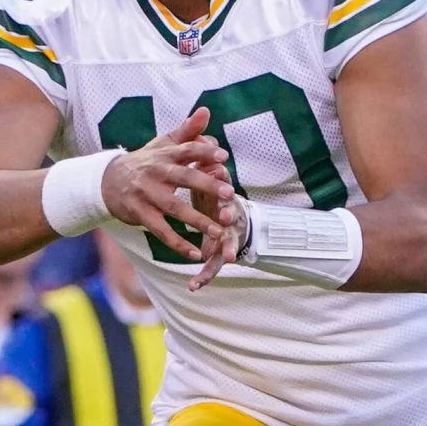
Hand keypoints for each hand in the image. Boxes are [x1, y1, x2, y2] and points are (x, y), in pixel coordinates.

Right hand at [100, 107, 231, 262]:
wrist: (107, 181)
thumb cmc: (145, 162)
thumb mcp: (162, 144)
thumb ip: (187, 131)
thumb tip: (206, 110)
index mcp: (165, 155)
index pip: (186, 150)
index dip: (204, 152)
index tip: (223, 157)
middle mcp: (156, 173)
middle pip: (183, 178)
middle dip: (206, 185)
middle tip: (229, 192)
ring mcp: (146, 194)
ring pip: (173, 208)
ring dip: (197, 220)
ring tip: (219, 230)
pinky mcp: (140, 214)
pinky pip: (160, 230)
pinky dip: (177, 243)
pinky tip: (195, 253)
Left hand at [189, 169, 248, 292]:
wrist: (227, 217)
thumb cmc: (214, 196)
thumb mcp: (212, 179)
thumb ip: (208, 164)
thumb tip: (205, 138)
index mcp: (224, 200)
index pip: (226, 193)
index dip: (224, 190)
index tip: (221, 183)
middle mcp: (230, 218)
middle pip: (233, 218)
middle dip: (230, 217)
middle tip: (226, 216)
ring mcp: (228, 237)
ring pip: (229, 244)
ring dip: (229, 249)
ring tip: (230, 258)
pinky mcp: (221, 253)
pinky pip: (212, 267)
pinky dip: (204, 277)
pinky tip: (193, 287)